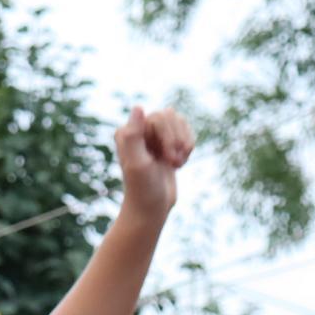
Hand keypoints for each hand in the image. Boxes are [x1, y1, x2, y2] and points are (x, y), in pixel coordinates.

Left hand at [114, 106, 193, 220]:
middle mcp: (138, 130)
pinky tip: (179, 163)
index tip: (167, 159)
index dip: (169, 136)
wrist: (152, 208)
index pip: (158, 117)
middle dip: (176, 140)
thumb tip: (138, 107)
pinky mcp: (166, 143)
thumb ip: (134, 136)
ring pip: (179, 121)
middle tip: (173, 162)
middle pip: (170, 116)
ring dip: (184, 143)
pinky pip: (184, 131)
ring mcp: (153, 135)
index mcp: (126, 132)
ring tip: (177, 162)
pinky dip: (187, 147)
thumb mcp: (137, 164)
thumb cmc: (143, 189)